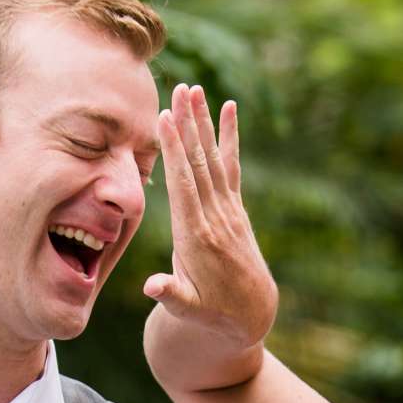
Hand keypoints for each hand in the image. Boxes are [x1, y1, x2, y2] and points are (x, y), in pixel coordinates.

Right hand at [143, 83, 277, 364]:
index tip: (167, 119)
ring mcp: (228, 209)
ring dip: (204, 123)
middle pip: (199, 163)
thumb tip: (152, 288)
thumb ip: (170, 295)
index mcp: (195, 236)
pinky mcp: (236, 207)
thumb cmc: (210, 313)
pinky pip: (231, 165)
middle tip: (180, 88)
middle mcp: (214, 216)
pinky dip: (230, 137)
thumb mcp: (186, 309)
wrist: (251, 313)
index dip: (175, 151)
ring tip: (196, 90)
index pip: (183, 186)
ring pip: (213, 158)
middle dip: (189, 125)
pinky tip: (229, 109)